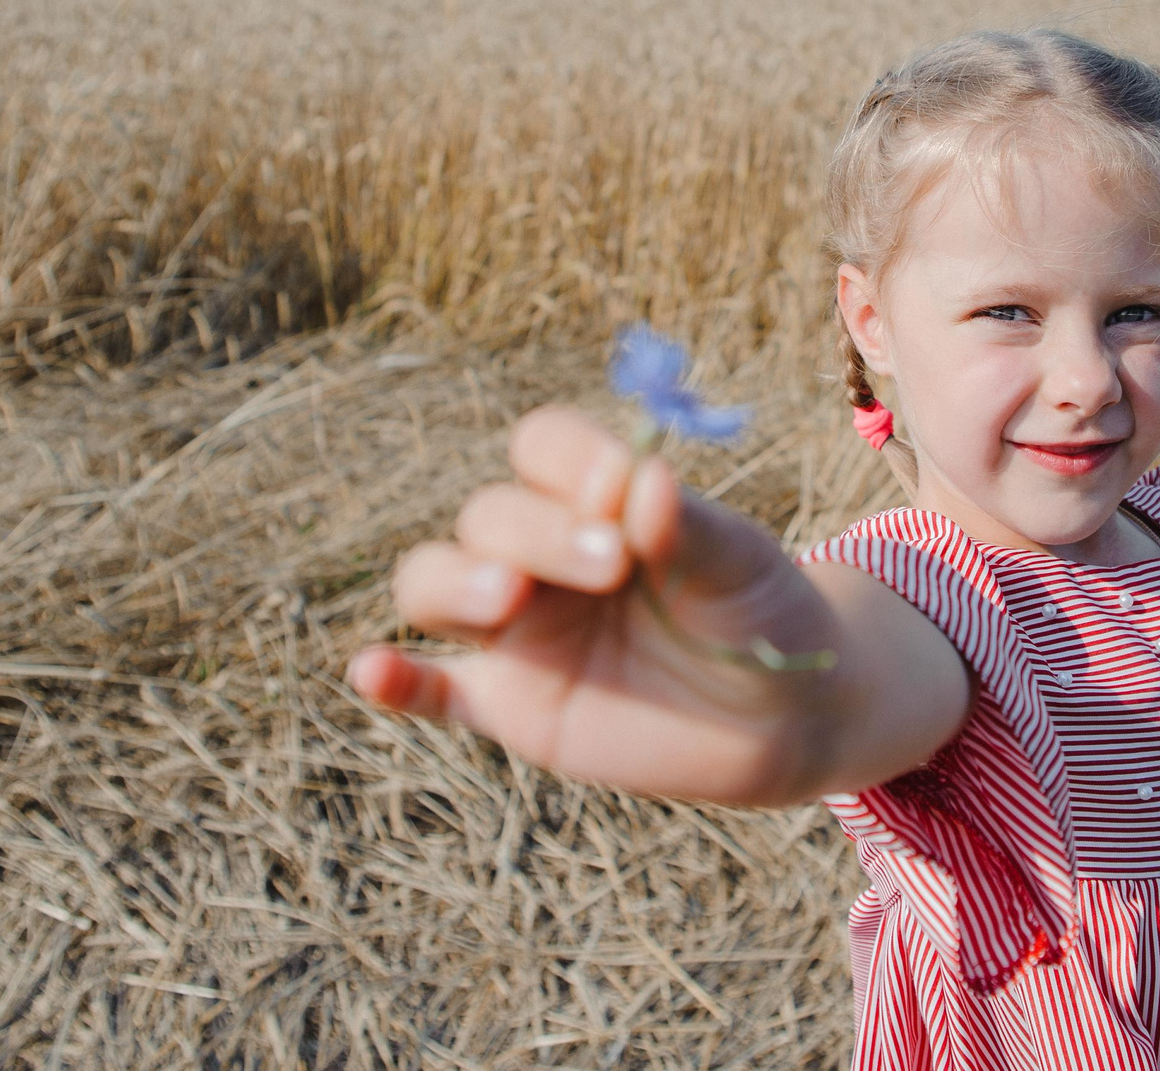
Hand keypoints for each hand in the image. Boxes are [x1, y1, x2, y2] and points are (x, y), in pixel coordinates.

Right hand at [351, 406, 850, 804]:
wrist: (787, 713)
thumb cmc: (757, 610)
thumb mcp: (738, 560)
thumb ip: (686, 526)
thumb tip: (642, 480)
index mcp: (591, 499)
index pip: (542, 447)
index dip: (569, 458)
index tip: (622, 486)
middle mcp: (540, 554)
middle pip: (489, 517)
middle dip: (539, 532)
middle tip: (612, 564)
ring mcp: (518, 630)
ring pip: (433, 585)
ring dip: (455, 582)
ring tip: (507, 599)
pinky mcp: (512, 706)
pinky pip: (435, 691)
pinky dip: (396, 682)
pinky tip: (373, 671)